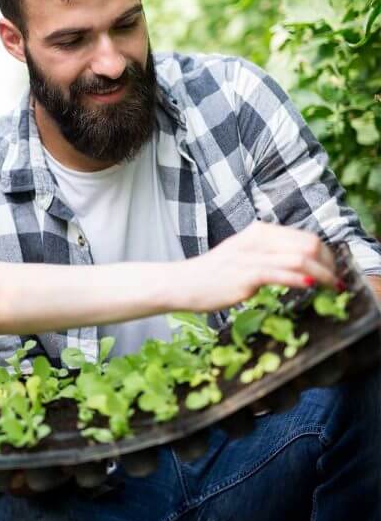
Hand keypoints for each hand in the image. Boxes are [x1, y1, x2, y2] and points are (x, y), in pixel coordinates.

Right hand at [173, 221, 336, 312]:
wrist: (183, 283)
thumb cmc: (214, 275)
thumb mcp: (245, 257)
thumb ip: (271, 257)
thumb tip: (301, 266)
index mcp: (259, 232)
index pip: (306, 237)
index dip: (327, 255)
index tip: (333, 272)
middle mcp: (257, 238)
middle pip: (308, 245)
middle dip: (329, 264)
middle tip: (336, 283)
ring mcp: (250, 255)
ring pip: (300, 259)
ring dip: (323, 274)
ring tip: (332, 288)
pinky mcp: (244, 274)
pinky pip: (280, 273)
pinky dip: (300, 279)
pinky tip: (310, 286)